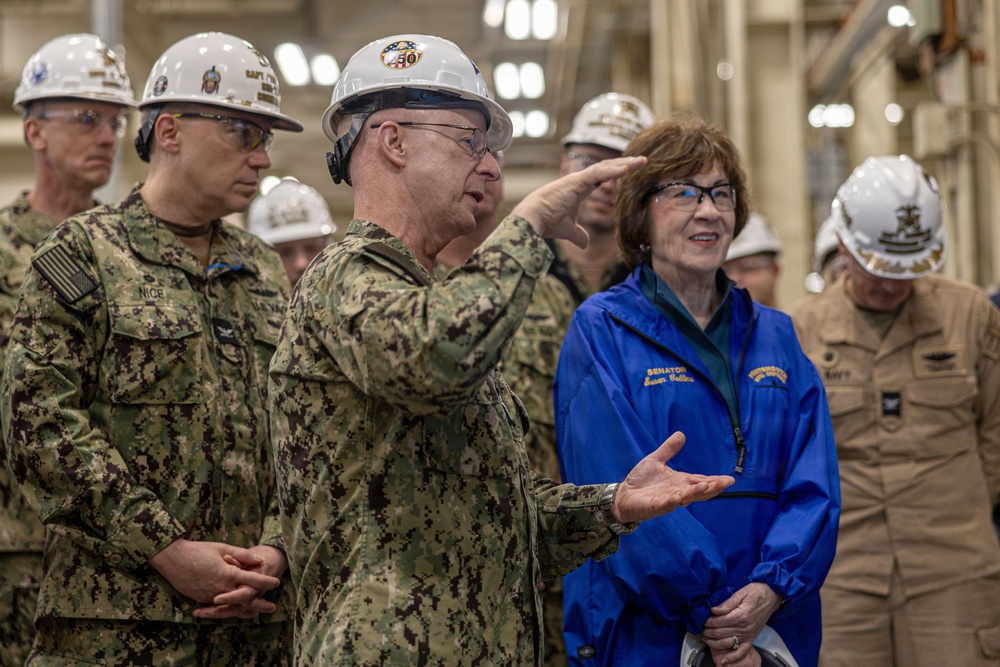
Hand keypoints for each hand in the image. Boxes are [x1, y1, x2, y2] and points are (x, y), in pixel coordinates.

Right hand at [148, 538, 281, 617]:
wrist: (173, 559)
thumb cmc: (198, 550)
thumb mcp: (222, 548)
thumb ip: (242, 554)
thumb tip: (259, 559)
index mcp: (228, 573)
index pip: (252, 579)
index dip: (265, 581)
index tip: (277, 582)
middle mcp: (221, 587)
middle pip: (245, 599)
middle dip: (260, 603)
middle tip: (272, 607)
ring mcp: (211, 596)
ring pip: (232, 607)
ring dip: (245, 610)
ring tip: (257, 613)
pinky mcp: (202, 599)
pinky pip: (219, 608)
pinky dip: (229, 610)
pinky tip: (235, 611)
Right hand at [511, 156, 646, 247]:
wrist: (531, 222)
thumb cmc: (545, 224)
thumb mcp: (567, 230)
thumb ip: (578, 234)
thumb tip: (585, 243)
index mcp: (577, 189)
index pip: (601, 176)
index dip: (615, 172)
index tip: (630, 170)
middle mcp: (578, 181)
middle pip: (606, 169)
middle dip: (625, 164)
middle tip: (643, 161)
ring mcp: (577, 180)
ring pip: (605, 168)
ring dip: (625, 164)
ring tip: (642, 161)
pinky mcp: (575, 182)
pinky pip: (598, 174)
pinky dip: (613, 171)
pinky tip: (627, 169)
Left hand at [612, 431, 734, 523]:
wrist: (623, 495)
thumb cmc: (641, 480)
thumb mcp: (656, 460)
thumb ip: (669, 449)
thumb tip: (681, 434)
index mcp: (680, 482)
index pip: (701, 481)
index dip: (715, 480)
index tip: (730, 479)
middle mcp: (677, 492)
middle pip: (699, 491)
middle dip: (713, 487)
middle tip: (727, 482)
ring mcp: (668, 500)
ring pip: (686, 498)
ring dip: (696, 493)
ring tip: (706, 486)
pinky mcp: (655, 506)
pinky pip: (666, 505)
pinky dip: (672, 502)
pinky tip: (679, 498)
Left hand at [703, 582, 782, 665]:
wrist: (772, 595)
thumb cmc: (756, 592)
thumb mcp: (740, 593)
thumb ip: (727, 603)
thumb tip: (713, 610)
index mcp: (740, 615)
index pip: (718, 622)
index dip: (708, 622)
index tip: (701, 620)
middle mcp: (743, 627)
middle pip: (721, 633)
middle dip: (708, 632)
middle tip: (700, 629)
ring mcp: (748, 634)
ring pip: (727, 643)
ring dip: (714, 643)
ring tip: (705, 639)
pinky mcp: (752, 638)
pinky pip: (742, 651)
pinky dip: (732, 657)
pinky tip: (723, 660)